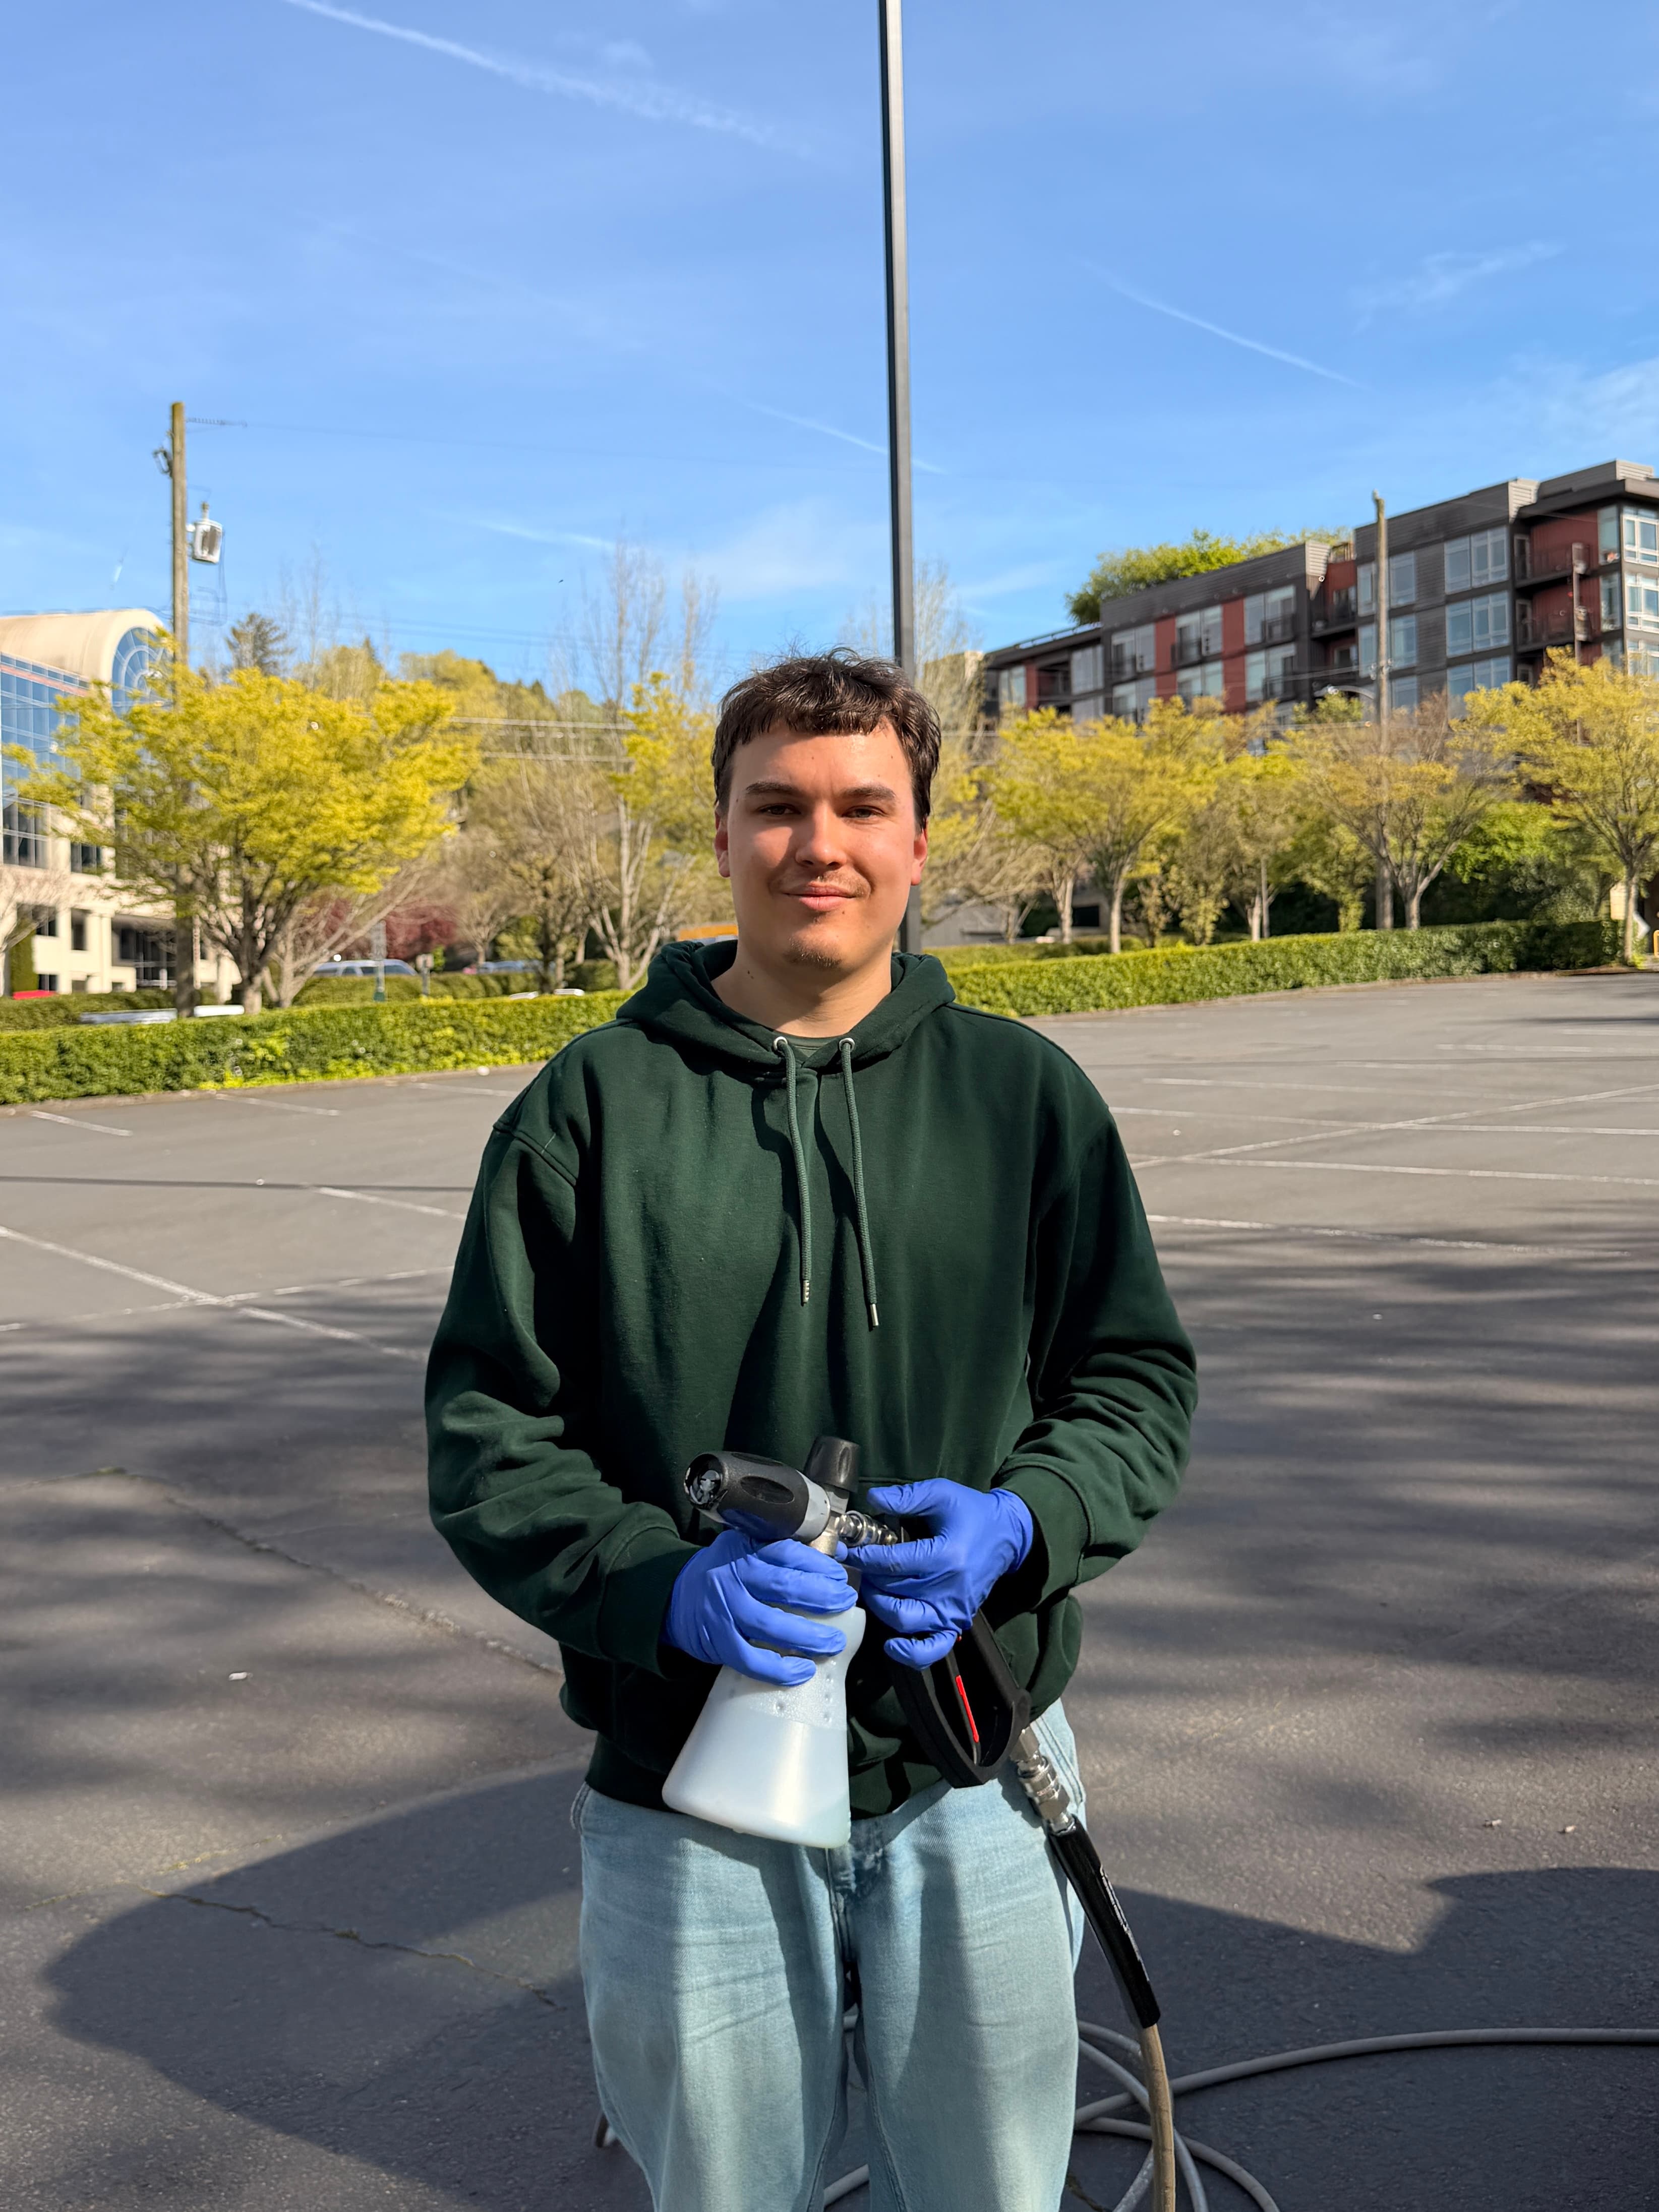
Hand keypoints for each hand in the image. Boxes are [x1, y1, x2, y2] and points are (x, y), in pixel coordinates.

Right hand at [663, 1529, 851, 1686]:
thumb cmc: (721, 1572)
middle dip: (821, 1597)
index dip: (817, 1565)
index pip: (786, 1554)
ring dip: (807, 1636)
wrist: (674, 1598)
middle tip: (846, 1603)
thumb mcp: (743, 1548)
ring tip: (833, 1642)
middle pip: (783, 1587)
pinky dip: (778, 1669)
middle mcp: (734, 1578)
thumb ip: (776, 1551)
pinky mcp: (719, 1642)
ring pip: (770, 1625)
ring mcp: (725, 1612)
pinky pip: (751, 1660)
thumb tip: (829, 1560)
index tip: (839, 1576)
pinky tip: (803, 1671)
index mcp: (745, 1552)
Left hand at [846, 1481, 1032, 1669]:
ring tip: (873, 1588)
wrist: (1008, 1534)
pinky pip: (933, 1648)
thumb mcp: (941, 1494)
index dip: (863, 1558)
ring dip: (880, 1606)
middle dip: (868, 1578)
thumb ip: (906, 1497)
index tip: (846, 1551)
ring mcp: (953, 1610)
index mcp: (946, 1555)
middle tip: (858, 1566)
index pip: (892, 1563)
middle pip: (894, 1592)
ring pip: (904, 1621)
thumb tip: (872, 1498)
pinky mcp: (957, 1622)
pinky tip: (892, 1644)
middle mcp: (949, 1588)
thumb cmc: (972, 1512)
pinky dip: (911, 1653)